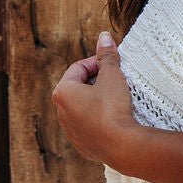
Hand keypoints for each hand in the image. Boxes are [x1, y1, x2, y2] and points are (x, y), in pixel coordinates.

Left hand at [51, 30, 137, 166]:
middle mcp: (61, 112)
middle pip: (79, 88)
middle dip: (97, 82)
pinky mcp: (81, 146)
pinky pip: (89, 126)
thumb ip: (107, 56)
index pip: (79, 68)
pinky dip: (99, 120)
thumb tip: (104, 36)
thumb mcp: (112, 76)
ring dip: (97, 101)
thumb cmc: (113, 108)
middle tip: (117, 81)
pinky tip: (114, 119)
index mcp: (63, 92)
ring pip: (83, 108)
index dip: (98, 63)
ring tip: (117, 100)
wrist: (121, 146)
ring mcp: (70, 131)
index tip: (113, 64)